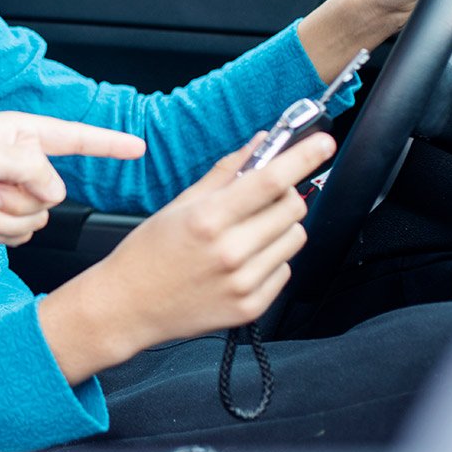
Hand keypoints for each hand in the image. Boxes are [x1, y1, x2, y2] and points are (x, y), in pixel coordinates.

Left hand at [0, 113, 143, 259]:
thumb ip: (32, 166)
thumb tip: (53, 192)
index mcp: (20, 134)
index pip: (75, 137)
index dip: (108, 142)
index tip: (137, 146)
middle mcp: (19, 163)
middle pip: (55, 189)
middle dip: (20, 194)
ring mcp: (9, 194)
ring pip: (39, 216)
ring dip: (3, 215)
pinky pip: (22, 234)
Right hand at [38, 131, 334, 382]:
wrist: (128, 305)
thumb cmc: (148, 251)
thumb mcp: (180, 204)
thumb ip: (225, 173)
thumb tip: (260, 144)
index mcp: (208, 220)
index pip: (271, 181)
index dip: (303, 158)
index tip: (323, 143)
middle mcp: (230, 252)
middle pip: (292, 209)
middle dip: (284, 195)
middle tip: (262, 196)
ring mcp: (244, 283)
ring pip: (294, 240)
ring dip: (279, 228)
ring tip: (247, 232)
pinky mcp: (251, 307)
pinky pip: (284, 270)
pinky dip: (270, 259)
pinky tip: (241, 261)